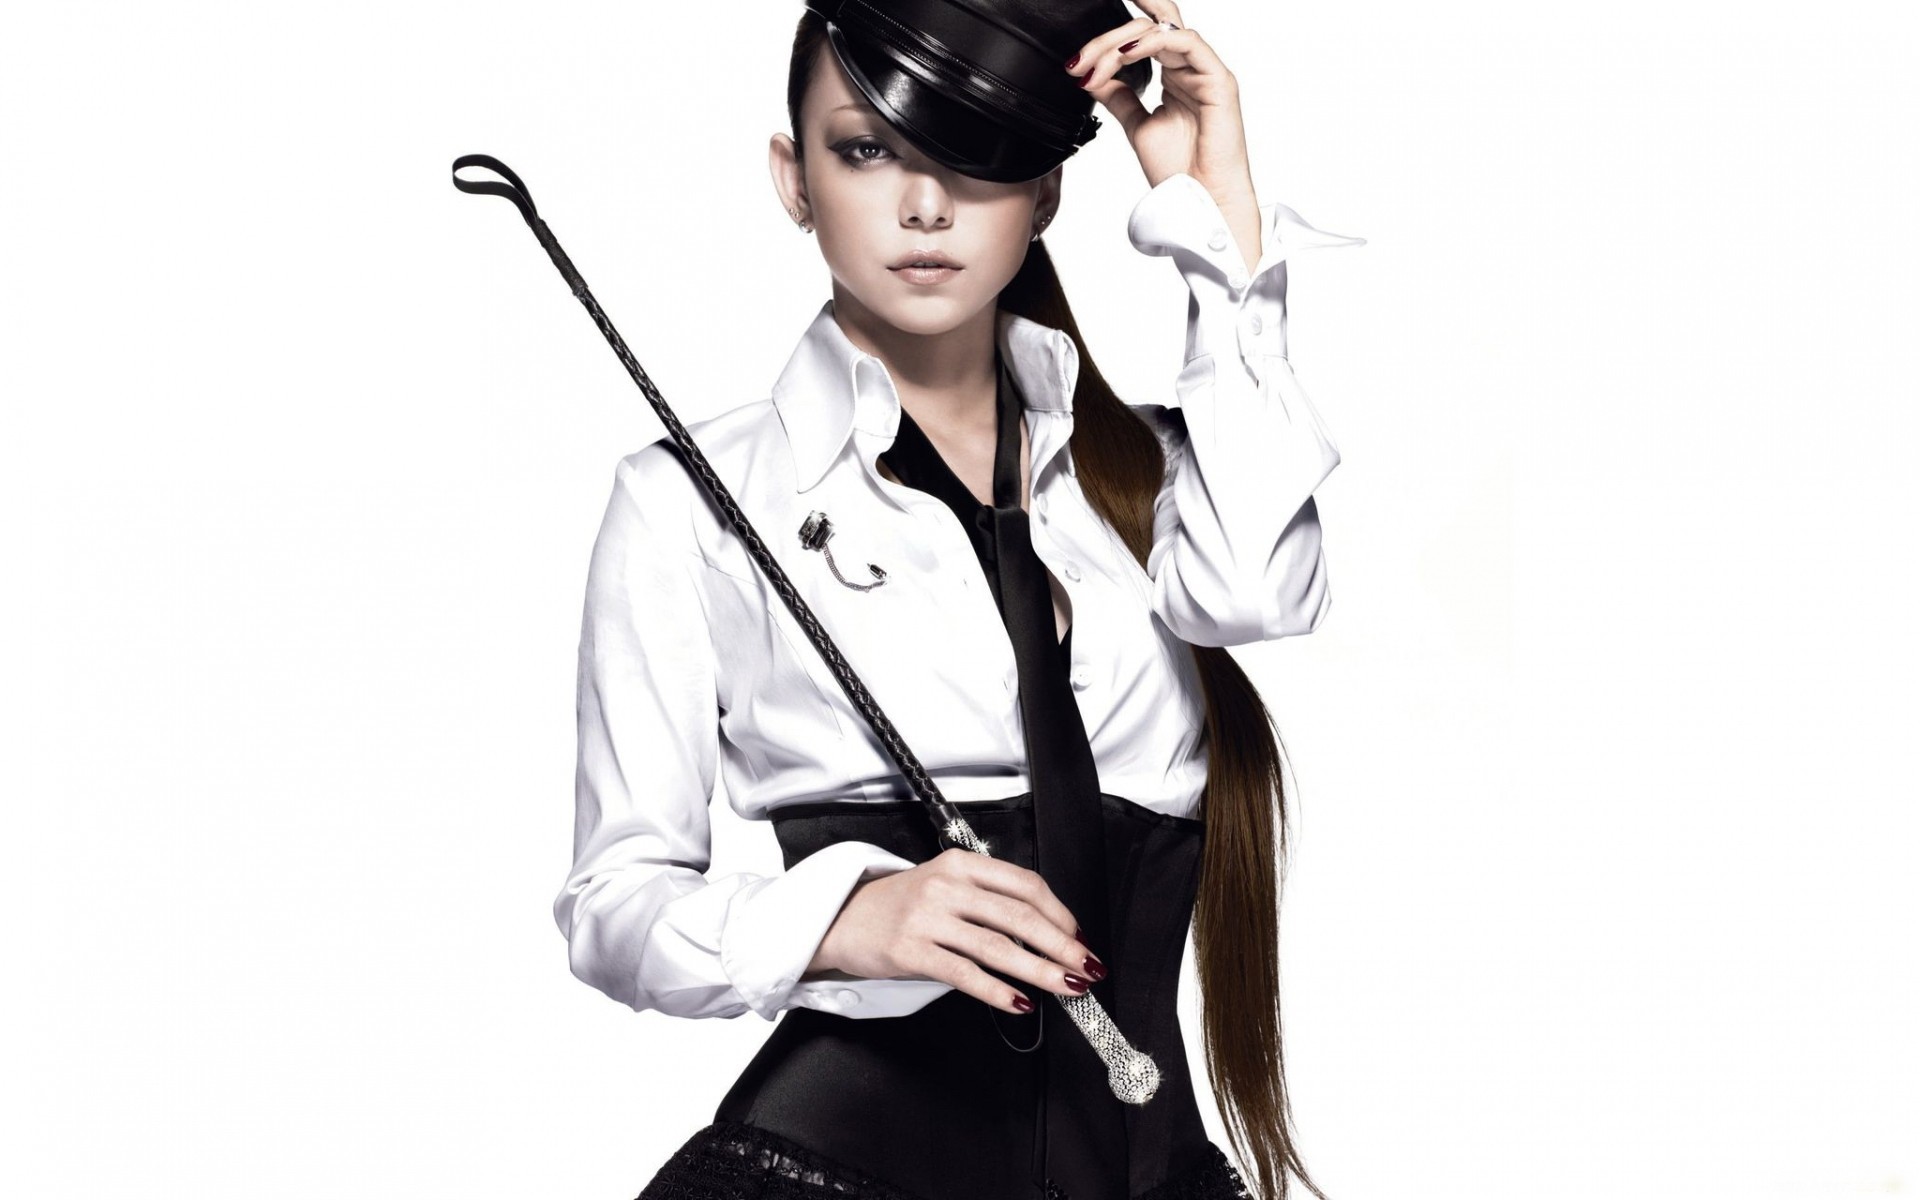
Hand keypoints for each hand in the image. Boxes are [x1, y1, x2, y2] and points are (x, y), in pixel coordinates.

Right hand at [806, 847, 1106, 1013]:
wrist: (844, 919)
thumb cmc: (903, 906)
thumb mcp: (946, 886)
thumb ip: (988, 900)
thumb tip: (1048, 935)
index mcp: (962, 863)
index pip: (1025, 884)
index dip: (1060, 914)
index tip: (1079, 938)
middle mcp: (946, 885)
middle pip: (1019, 917)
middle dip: (1061, 946)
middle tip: (1085, 968)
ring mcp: (927, 917)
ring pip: (998, 948)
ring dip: (1040, 971)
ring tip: (1065, 988)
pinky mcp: (911, 950)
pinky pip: (965, 974)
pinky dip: (997, 991)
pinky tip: (1018, 1002)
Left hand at [1066, 1, 1264, 271]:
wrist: (1201, 201)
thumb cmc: (1180, 171)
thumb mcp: (1136, 125)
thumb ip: (1118, 96)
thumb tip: (1091, 74)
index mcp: (1174, 76)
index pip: (1140, 40)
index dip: (1104, 46)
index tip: (1074, 67)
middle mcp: (1190, 68)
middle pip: (1149, 28)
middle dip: (1108, 38)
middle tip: (1080, 60)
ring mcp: (1206, 71)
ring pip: (1163, 29)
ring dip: (1122, 41)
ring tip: (1096, 63)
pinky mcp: (1219, 79)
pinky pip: (1187, 42)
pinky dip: (1152, 43)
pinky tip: (1125, 56)